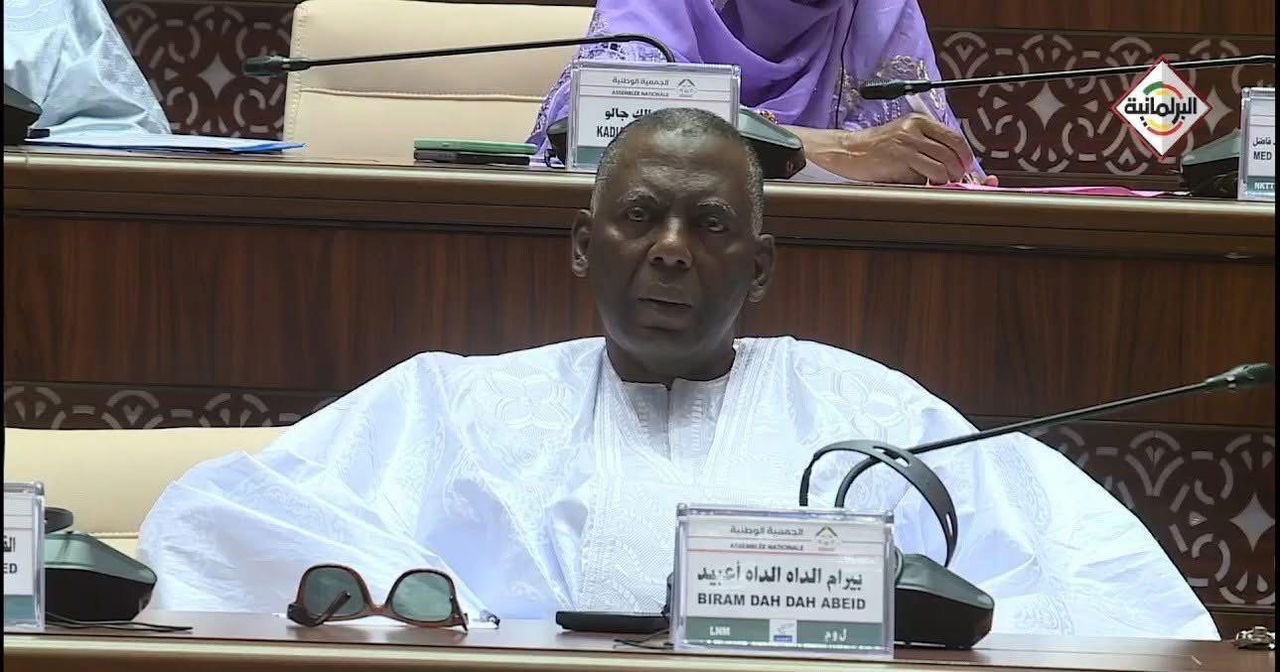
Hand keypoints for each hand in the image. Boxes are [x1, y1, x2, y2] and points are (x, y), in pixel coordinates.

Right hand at [787, 115, 995, 185]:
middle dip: (960, 171)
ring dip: (947, 179)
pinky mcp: (900, 157)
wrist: (848, 152)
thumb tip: (954, 168)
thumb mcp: (905, 140)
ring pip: (944, 164)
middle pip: (953, 152)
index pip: (955, 138)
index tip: (969, 169)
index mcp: (920, 121)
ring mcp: (907, 141)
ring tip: (939, 184)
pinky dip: (933, 182)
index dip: (966, 156)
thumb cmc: (876, 151)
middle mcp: (915, 128)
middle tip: (956, 181)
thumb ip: (928, 148)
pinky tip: (925, 183)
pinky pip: (928, 172)